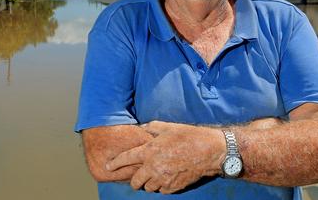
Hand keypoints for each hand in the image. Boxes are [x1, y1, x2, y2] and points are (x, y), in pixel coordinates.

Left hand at [105, 121, 223, 193]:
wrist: (209, 151)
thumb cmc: (189, 136)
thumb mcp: (168, 127)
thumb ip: (151, 127)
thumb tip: (142, 128)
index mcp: (149, 151)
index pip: (125, 159)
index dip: (115, 164)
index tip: (108, 167)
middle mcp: (153, 167)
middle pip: (135, 181)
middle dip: (134, 180)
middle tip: (137, 176)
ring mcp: (163, 179)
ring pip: (148, 187)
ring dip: (148, 183)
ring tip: (154, 175)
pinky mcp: (173, 187)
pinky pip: (161, 191)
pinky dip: (161, 187)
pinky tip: (166, 179)